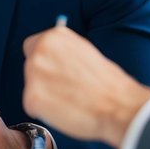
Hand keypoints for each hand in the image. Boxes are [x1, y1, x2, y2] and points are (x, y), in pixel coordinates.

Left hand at [23, 26, 149, 146]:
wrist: (119, 106)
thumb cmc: (109, 83)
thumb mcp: (85, 52)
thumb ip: (64, 52)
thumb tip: (54, 57)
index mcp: (53, 37)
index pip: (33, 46)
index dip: (45, 61)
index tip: (55, 70)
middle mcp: (40, 51)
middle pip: (30, 66)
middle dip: (44, 78)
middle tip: (66, 89)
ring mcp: (33, 74)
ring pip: (31, 86)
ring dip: (44, 94)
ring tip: (69, 100)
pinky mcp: (32, 97)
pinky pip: (32, 106)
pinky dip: (44, 111)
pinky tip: (65, 110)